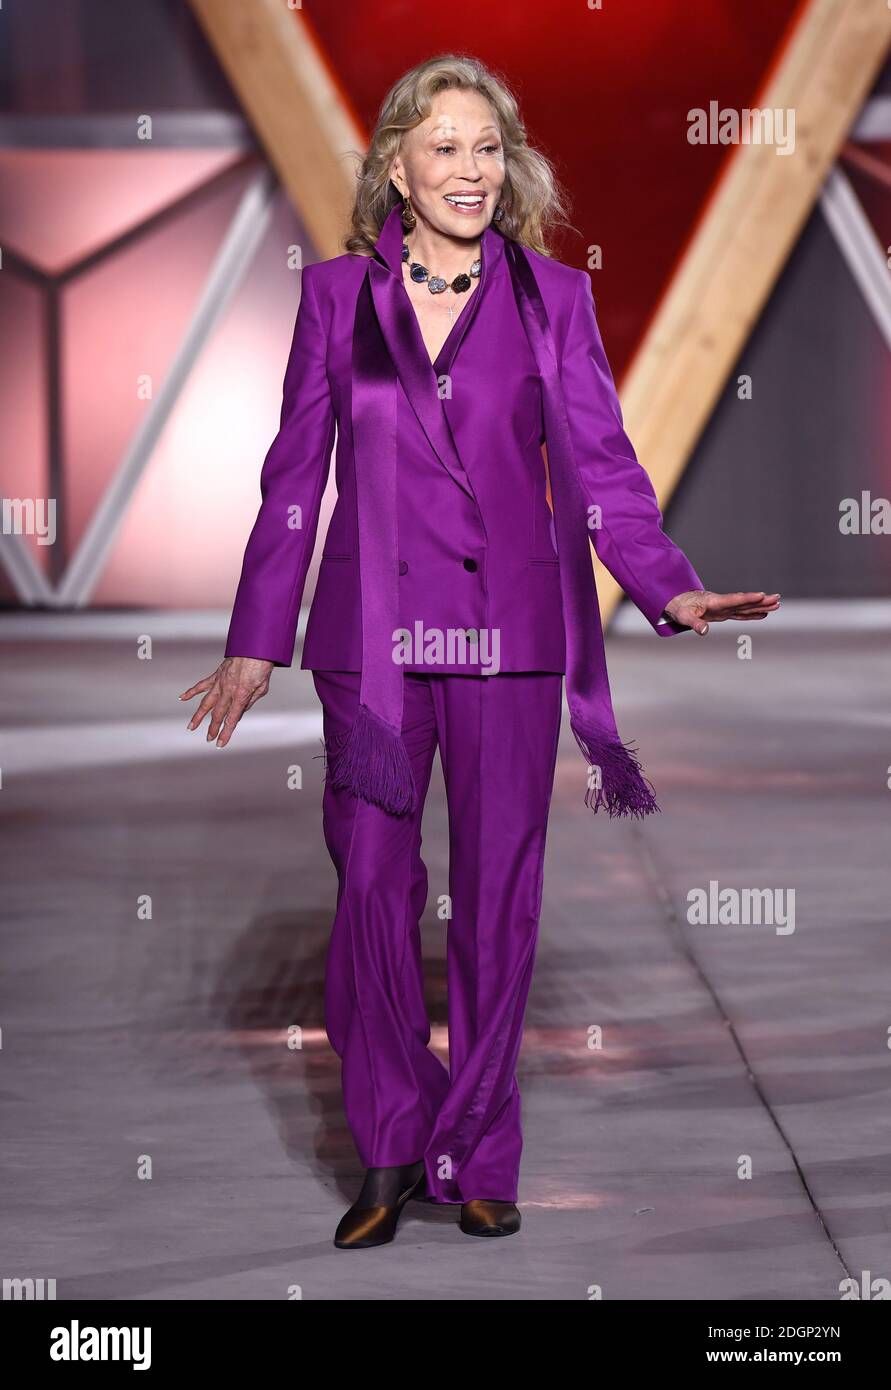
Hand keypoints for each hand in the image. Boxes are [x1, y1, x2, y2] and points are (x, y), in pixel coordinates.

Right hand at [180, 656, 273, 745]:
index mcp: (241, 695)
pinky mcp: (216, 675)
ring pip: (206, 702)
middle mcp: (227, 690)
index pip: (232, 719)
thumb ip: (250, 701)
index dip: (225, 733)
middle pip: (217, 713)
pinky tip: (182, 698)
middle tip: (208, 738)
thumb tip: (240, 711)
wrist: (255, 647)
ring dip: (198, 716)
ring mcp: (220, 682)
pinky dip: (191, 692)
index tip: (220, 744)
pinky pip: (201, 685)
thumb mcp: (262, 688)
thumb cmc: (261, 666)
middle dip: (212, 728)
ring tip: (191, 727)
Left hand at [664, 590, 779, 635]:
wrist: (675, 602)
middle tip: (777, 598)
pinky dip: (752, 613)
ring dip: (761, 605)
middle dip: (760, 601)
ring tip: (777, 603)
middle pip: (744, 602)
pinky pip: (740, 613)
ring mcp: (724, 608)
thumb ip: (694, 624)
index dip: (747, 598)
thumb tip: (704, 631)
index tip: (761, 595)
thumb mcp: (683, 617)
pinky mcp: (723, 612)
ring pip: (745, 606)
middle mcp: (721, 603)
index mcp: (713, 602)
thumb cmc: (679, 608)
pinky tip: (763, 614)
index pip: (733, 600)